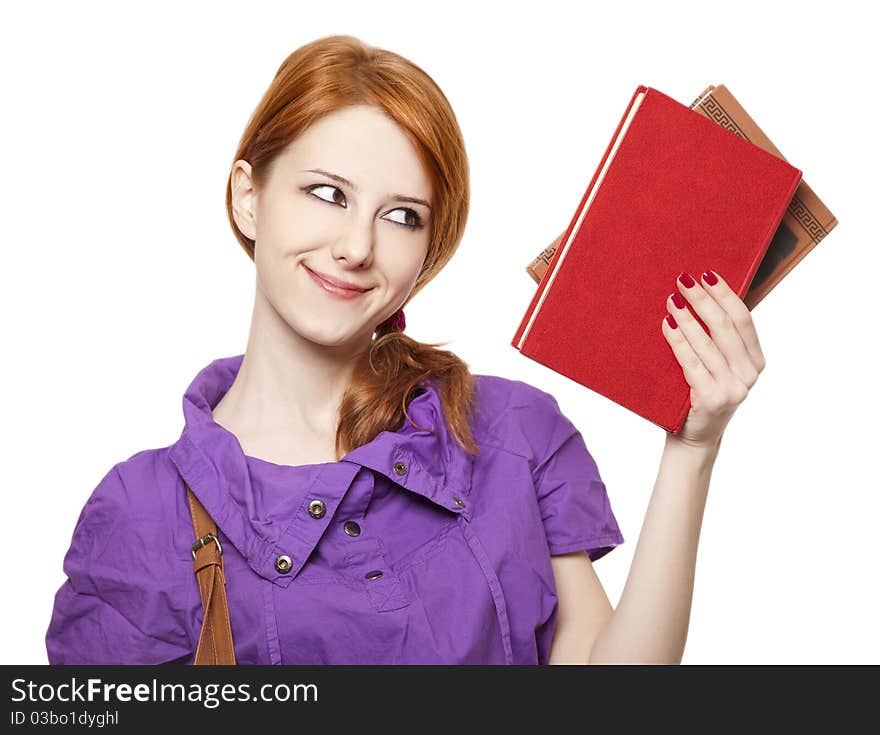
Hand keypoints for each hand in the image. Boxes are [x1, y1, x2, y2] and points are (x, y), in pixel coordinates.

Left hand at [661, 270, 765, 450]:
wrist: (692, 438)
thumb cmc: (698, 394)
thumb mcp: (716, 366)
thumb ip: (717, 340)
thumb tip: (698, 295)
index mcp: (755, 361)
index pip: (743, 319)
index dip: (725, 294)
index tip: (706, 274)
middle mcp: (749, 374)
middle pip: (725, 326)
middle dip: (703, 300)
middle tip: (682, 280)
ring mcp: (733, 388)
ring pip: (708, 343)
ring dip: (688, 317)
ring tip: (672, 299)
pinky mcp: (712, 399)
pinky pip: (692, 363)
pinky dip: (679, 341)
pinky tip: (667, 325)